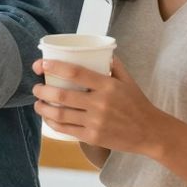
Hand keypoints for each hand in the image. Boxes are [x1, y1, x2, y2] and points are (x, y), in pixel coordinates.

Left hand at [32, 57, 169, 156]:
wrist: (150, 132)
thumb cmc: (137, 103)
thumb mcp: (128, 80)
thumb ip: (113, 64)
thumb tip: (98, 49)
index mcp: (107, 85)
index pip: (76, 73)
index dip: (55, 67)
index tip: (41, 65)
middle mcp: (100, 103)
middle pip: (62, 96)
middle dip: (43, 91)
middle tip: (36, 87)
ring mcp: (95, 122)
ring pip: (61, 115)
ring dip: (43, 108)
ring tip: (37, 103)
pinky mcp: (93, 137)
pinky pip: (67, 130)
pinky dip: (53, 123)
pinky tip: (48, 118)